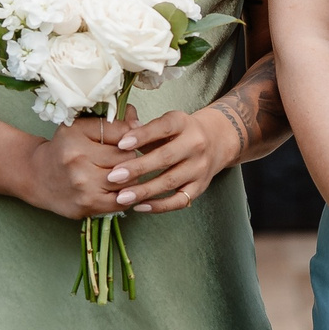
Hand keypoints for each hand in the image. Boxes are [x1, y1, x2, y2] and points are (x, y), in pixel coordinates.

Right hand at [21, 115, 135, 218]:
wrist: (38, 176)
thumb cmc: (64, 149)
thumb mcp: (81, 127)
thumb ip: (111, 122)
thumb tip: (138, 121)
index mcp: (76, 136)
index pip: (123, 134)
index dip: (130, 138)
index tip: (127, 141)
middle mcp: (77, 161)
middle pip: (127, 157)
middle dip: (131, 157)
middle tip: (124, 158)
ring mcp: (82, 186)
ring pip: (128, 180)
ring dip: (130, 177)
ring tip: (122, 173)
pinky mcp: (87, 206)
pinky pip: (121, 201)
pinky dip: (126, 196)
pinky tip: (120, 189)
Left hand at [107, 109, 232, 213]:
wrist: (215, 141)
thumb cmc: (179, 133)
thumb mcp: (165, 123)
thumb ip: (143, 129)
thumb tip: (120, 133)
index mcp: (183, 123)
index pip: (163, 128)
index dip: (142, 136)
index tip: (121, 144)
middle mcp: (195, 144)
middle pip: (166, 157)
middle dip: (138, 168)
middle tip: (113, 176)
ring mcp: (199, 168)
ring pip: (170, 181)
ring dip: (144, 191)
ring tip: (121, 196)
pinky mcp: (200, 187)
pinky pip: (178, 200)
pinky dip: (158, 206)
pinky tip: (139, 206)